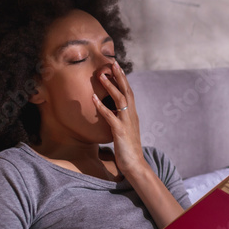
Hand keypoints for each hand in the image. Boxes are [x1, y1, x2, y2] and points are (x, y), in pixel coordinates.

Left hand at [92, 61, 146, 176]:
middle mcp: (131, 116)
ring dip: (111, 87)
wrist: (135, 165)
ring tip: (102, 76)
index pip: (129, 93)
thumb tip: (111, 113)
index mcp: (132, 115)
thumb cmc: (128, 150)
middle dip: (120, 77)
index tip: (117, 67)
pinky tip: (93, 99)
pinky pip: (110, 116)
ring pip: (120, 100)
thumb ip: (119, 121)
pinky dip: (101, 106)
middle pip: (127, 92)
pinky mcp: (120, 132)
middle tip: (113, 63)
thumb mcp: (123, 131)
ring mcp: (127, 123)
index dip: (123, 80)